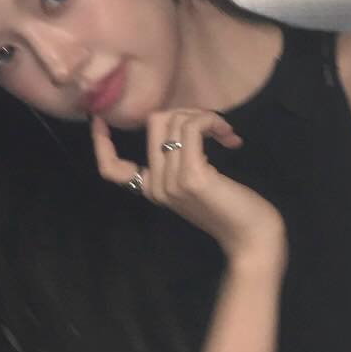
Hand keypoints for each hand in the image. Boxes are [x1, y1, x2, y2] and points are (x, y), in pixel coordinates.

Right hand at [90, 107, 286, 265]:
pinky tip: (229, 136)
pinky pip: (192, 128)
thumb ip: (179, 163)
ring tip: (226, 134)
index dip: (101, 144)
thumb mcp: (195, 184)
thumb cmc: (232, 209)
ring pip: (174, 121)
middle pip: (155, 123)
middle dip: (187, 112)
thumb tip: (179, 125)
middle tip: (214, 126)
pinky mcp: (192, 176)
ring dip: (205, 117)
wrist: (252, 238)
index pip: (111, 169)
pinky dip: (211, 121)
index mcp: (151, 189)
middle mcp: (155, 186)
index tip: (98, 122)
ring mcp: (171, 181)